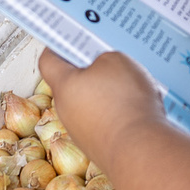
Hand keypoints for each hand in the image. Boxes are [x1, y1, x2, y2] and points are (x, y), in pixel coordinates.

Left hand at [38, 48, 165, 162]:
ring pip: (93, 104)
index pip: (49, 61)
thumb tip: (103, 65)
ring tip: (133, 86)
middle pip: (73, 83)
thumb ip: (103, 57)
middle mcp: (68, 112)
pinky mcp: (101, 147)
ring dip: (109, 94)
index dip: (58, 46)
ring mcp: (84, 133)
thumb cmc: (124, 102)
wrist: (141, 151)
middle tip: (111, 59)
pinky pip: (108, 122)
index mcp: (64, 87)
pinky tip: (140, 109)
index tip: (70, 38)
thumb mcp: (116, 60)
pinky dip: (121, 114)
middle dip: (92, 70)